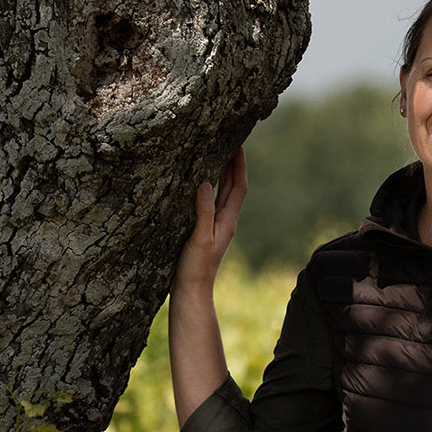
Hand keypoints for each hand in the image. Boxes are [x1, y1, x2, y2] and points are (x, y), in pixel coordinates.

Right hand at [175, 147, 246, 288]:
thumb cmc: (195, 268)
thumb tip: (206, 183)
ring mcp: (215, 225)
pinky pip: (209, 202)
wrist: (191, 292)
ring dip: (222, 172)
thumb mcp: (199, 239)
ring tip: (216, 152)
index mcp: (227, 220)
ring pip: (221, 193)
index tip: (240, 143)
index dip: (240, 164)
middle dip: (232, 163)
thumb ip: (204, 212)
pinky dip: (208, 187)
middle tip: (229, 139)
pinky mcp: (203, 230)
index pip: (238, 186)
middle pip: (232, 185)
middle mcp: (224, 220)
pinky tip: (199, 182)